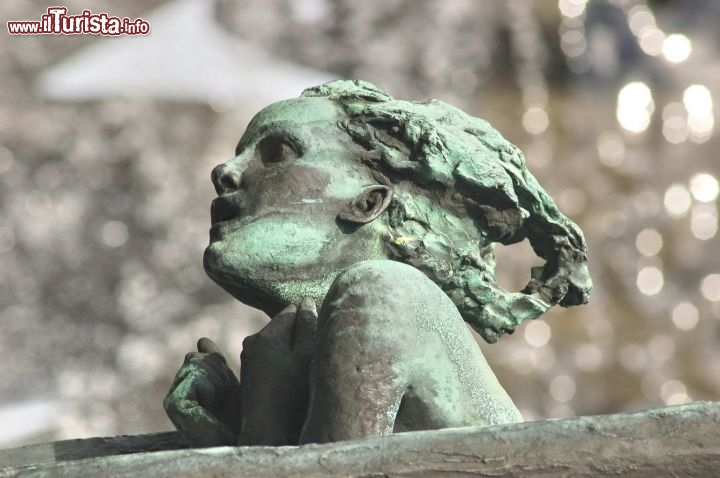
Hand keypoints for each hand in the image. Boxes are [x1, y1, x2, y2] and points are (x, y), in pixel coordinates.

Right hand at [163, 338, 240, 446]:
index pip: (197, 354)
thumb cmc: (238, 416)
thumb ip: (214, 362)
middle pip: (196, 357)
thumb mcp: (227, 382)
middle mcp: (174, 390)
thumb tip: (201, 339)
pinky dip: (211, 388)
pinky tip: (211, 408)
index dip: (219, 367)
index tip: (227, 390)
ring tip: (219, 404)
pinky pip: (195, 376)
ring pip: (195, 364)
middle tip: (224, 398)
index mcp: (185, 384)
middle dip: (218, 373)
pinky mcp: (173, 403)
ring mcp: (171, 397)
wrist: (240, 441)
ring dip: (217, 381)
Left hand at [238, 297, 317, 444]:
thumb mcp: (305, 357)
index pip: (292, 311)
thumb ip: (307, 326)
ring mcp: (248, 356)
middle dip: (297, 334)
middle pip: (282, 326)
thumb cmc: (290, 394)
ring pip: (276, 341)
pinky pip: (269, 355)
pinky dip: (280, 361)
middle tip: (310, 356)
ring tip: (300, 370)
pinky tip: (288, 379)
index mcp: (267, 334)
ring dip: (289, 349)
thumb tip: (306, 302)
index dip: (307, 322)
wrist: (266, 430)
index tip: (316, 339)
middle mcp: (253, 341)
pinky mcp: (249, 371)